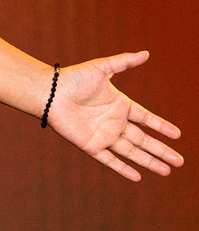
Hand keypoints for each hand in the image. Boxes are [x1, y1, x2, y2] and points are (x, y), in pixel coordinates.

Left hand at [46, 51, 183, 181]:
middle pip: (144, 140)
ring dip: (149, 162)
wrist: (51, 93)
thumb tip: (146, 53)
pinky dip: (123, 169)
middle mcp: (114, 122)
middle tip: (179, 161)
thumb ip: (124, 61)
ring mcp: (104, 135)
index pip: (146, 119)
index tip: (177, 135)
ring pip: (132, 152)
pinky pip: (110, 160)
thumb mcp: (102, 67)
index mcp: (120, 105)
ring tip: (167, 171)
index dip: (161, 127)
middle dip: (161, 150)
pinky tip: (137, 177)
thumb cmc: (74, 78)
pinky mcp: (91, 145)